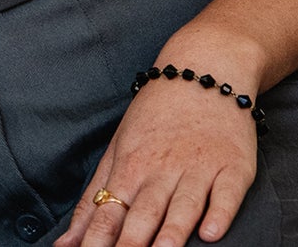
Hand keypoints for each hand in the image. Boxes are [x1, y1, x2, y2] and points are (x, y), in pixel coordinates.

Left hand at [55, 73, 257, 246]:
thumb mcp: (118, 149)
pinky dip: (219, 215)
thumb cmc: (155, 118)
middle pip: (143, 214)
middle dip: (130, 245)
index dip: (95, 242)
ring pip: (183, 206)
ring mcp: (198, 167)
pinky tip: (210, 234)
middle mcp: (162, 169)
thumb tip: (64, 244)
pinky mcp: (233, 167)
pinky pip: (227, 195)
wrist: (204, 69)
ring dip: (171, 233)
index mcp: (129, 166)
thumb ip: (93, 199)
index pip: (107, 212)